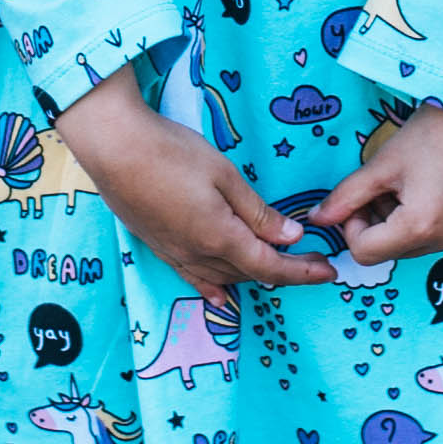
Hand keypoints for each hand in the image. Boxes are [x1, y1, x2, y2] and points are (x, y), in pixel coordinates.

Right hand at [53, 73, 337, 289]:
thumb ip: (257, 212)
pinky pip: (193, 278)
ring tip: (277, 272)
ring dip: (253, 278)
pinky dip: (212, 288)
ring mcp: (175, 253)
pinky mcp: (158, 246)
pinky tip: (220, 295)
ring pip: (223, 278)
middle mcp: (199, 255)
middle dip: (284, 272)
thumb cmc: (171, 153)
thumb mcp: (223, 175)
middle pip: (250, 274)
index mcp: (221, 238)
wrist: (113, 148)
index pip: (271, 267)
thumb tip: (291, 238)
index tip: (329, 272)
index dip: (302, 272)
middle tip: (312, 263)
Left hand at [314, 105, 442, 275]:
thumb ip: (347, 195)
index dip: (352, 226)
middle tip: (380, 185)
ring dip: (397, 221)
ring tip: (406, 181)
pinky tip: (427, 185)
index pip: (365, 252)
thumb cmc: (437, 130)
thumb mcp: (384, 163)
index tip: (360, 196)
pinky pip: (435, 236)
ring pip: (411, 245)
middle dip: (376, 222)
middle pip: (390, 251)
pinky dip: (421, 219)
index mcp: (420, 227)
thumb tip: (317, 219)